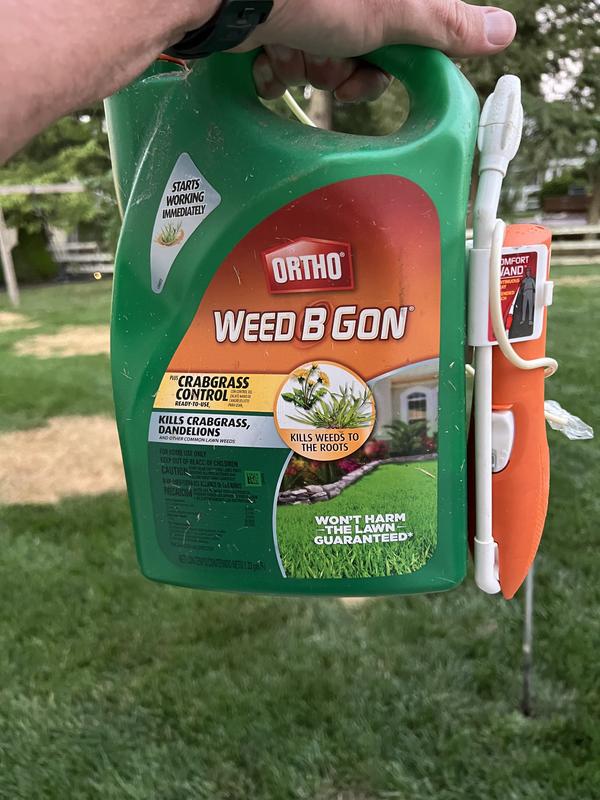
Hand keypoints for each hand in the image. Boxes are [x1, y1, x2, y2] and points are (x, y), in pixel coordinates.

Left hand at [245, 0, 515, 102]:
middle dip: (344, 69)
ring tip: (292, 49)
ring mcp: (309, 7)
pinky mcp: (273, 21)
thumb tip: (503, 30)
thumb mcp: (393, 11)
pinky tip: (268, 54)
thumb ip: (446, 23)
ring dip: (308, 67)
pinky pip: (284, 60)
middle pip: (363, 52)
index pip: (407, 33)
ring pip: (322, 60)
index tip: (379, 68)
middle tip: (330, 64)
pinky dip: (277, 66)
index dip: (393, 61)